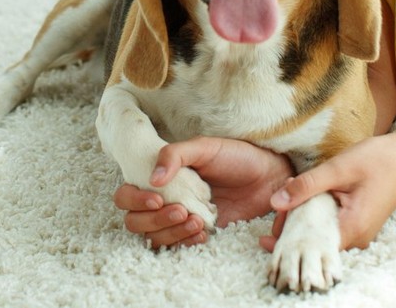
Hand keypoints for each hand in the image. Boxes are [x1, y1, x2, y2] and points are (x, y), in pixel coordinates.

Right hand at [113, 136, 292, 248]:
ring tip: (198, 221)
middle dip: (154, 220)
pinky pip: (177, 248)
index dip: (134, 201)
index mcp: (160, 177)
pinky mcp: (196, 233)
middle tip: (182, 211)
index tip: (158, 198)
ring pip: (154, 238)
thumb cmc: (236, 156)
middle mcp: (164, 199)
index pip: (126, 196)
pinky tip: (204, 232)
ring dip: (171, 233)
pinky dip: (186, 243)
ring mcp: (178, 219)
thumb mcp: (205, 147)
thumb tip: (153, 179)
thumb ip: (175, 155)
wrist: (269, 177)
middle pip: (135, 221)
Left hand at [261, 133, 395, 251]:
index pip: (311, 247)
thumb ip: (306, 186)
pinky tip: (308, 197)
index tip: (274, 220)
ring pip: (322, 235)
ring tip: (292, 194)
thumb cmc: (378, 159)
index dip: (289, 237)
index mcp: (353, 229)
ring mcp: (359, 234)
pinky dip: (317, 215)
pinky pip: (331, 228)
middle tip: (281, 201)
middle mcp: (358, 239)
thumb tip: (274, 203)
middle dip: (293, 226)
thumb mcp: (338, 168)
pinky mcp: (358, 225)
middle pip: (315, 244)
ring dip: (304, 218)